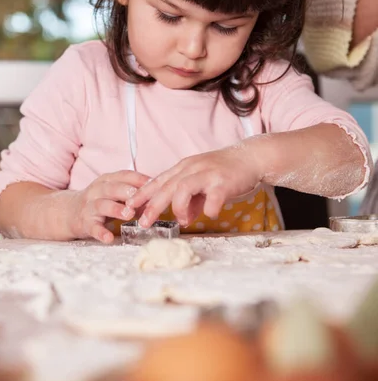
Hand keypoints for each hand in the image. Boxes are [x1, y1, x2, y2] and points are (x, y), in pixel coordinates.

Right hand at [69, 170, 149, 243]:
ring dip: (116, 209)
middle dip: (126, 191)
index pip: (124, 175)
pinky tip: (109, 238)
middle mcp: (97, 190)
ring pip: (102, 205)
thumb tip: (158, 193)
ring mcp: (90, 206)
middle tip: (139, 196)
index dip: (139, 179)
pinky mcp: (84, 223)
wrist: (68, 212)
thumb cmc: (99, 200)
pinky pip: (93, 227)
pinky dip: (101, 232)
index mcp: (107, 180)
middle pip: (112, 187)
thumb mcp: (112, 191)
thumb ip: (131, 191)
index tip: (155, 183)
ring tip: (129, 214)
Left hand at [127, 143, 261, 227]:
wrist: (252, 158)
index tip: (128, 206)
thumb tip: (185, 218)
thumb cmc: (227, 172)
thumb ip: (193, 200)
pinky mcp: (224, 181)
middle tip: (142, 222)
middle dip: (152, 205)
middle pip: (166, 186)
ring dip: (179, 207)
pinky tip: (210, 214)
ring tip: (182, 220)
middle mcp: (193, 168)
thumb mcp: (204, 183)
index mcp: (185, 168)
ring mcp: (208, 174)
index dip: (142, 194)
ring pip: (183, 188)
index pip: (159, 181)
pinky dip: (209, 208)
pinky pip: (213, 197)